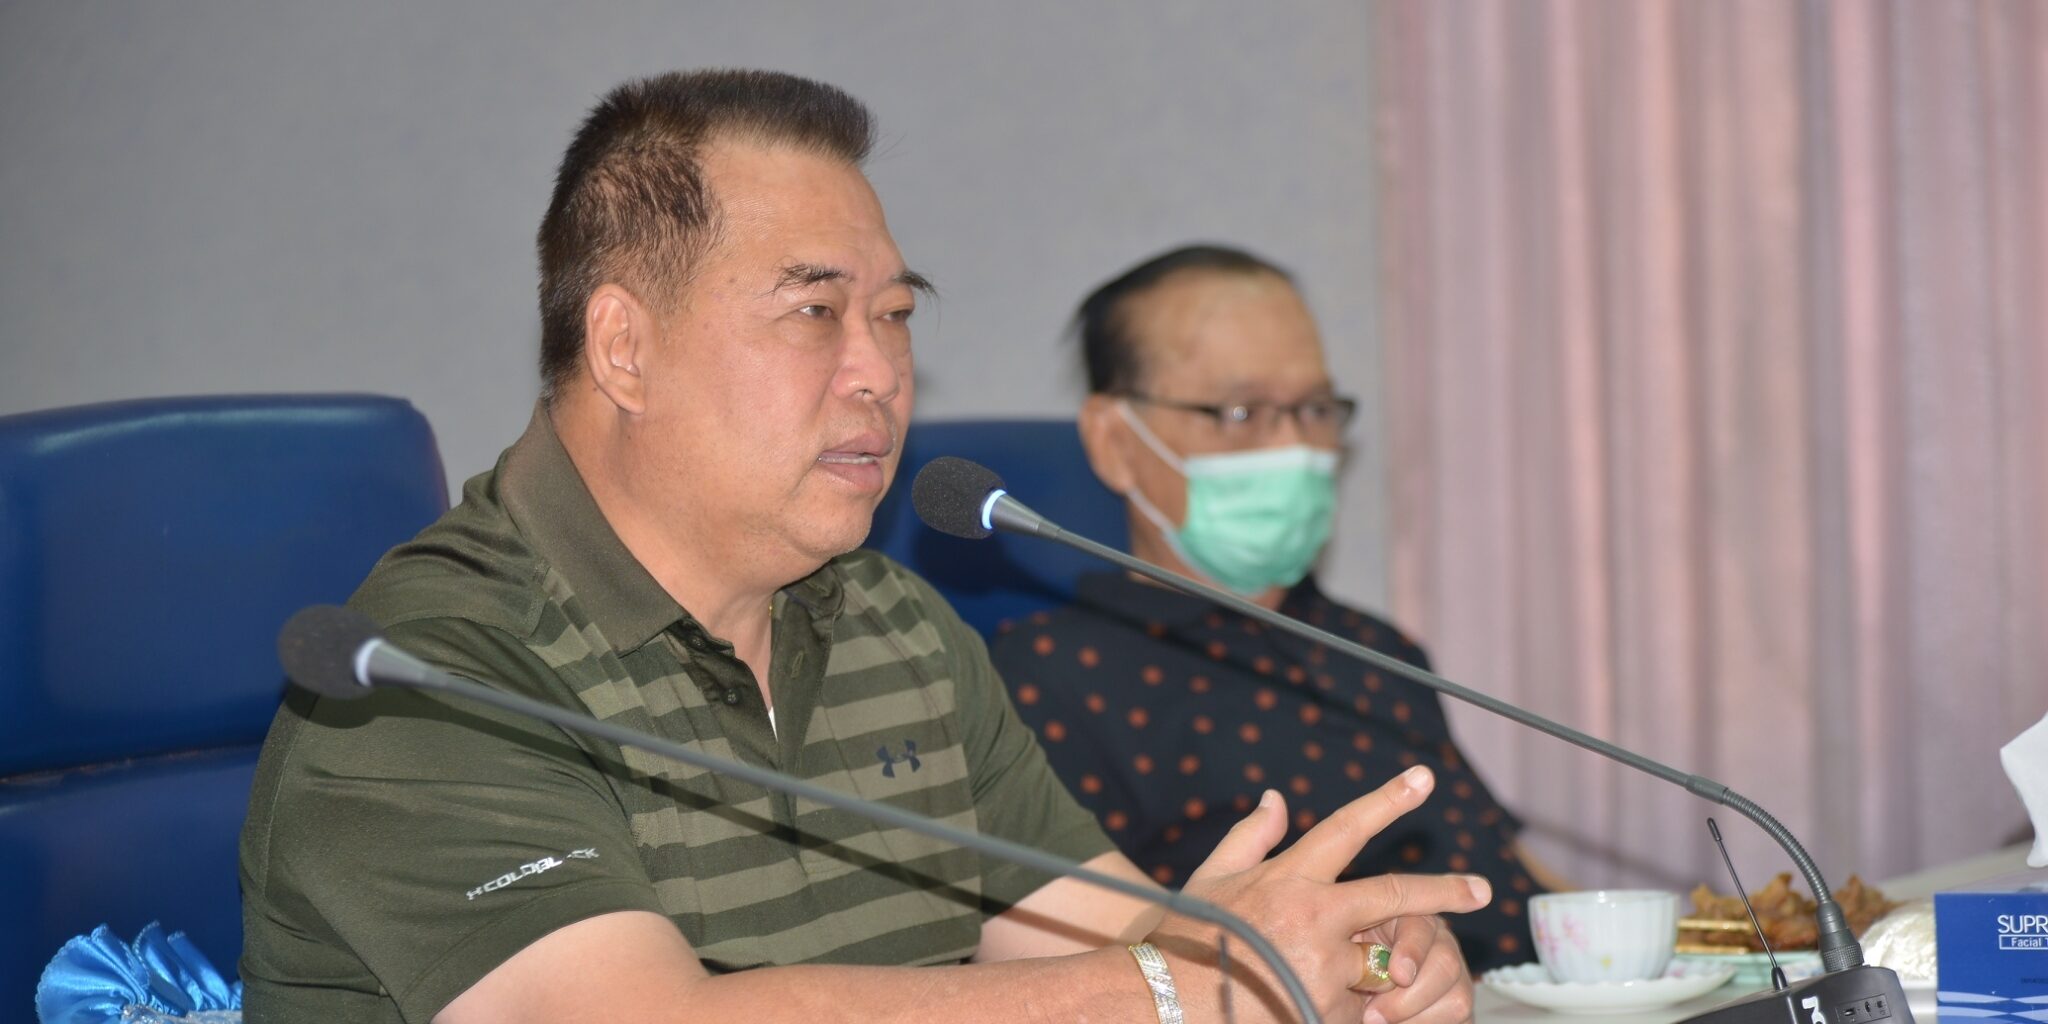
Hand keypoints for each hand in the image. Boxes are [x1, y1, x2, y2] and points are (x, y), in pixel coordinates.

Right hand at [1146, 765, 1489, 1022]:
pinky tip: (1298, 1005)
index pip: (1347, 828)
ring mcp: (1325, 964)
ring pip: (1376, 962)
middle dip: (1445, 891)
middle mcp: (1314, 915)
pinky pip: (1357, 1006)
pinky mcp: (1328, 1009)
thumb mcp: (1212, 877)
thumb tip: (1278, 797)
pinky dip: (1343, 1007)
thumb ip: (1251, 836)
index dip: (1388, 800)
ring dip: (1363, 973)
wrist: (1165, 1003)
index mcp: (1289, 876)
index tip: (1424, 778)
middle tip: (1482, 889)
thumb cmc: (1186, 938)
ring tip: (1313, 980)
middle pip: (1397, 894)